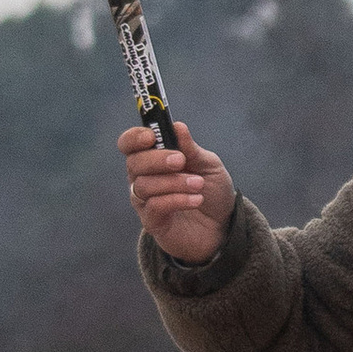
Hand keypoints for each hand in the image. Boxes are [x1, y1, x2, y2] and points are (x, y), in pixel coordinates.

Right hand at [119, 122, 235, 264]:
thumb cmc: (211, 191)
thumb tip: (178, 126)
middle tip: (181, 161)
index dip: (134, 138)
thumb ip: (191, 148)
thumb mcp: (208, 165)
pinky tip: (196, 199)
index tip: (152, 136)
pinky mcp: (152, 222)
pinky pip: (154, 206)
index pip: (129, 144)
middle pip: (133, 163)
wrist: (223, 226)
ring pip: (144, 185)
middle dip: (157, 159)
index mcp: (152, 158)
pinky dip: (177, 200)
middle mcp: (143, 178)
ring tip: (198, 184)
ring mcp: (145, 201)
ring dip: (174, 182)